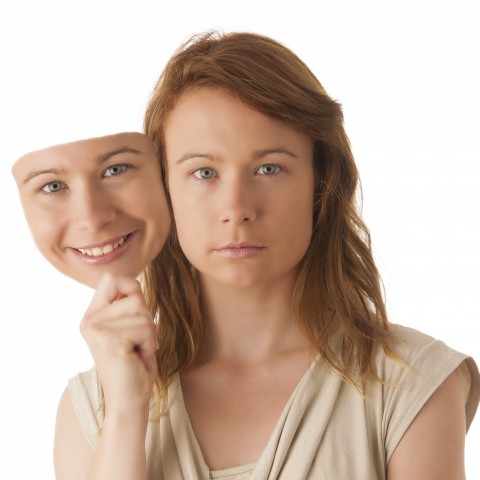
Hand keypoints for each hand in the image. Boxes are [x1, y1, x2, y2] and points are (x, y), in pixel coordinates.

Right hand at [80, 273, 157, 413]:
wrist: (129, 399)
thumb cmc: (134, 362)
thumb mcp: (130, 326)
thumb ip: (128, 303)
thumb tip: (134, 282)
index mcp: (92, 315)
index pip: (111, 279)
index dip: (131, 288)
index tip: (135, 314)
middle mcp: (90, 321)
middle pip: (136, 297)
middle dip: (146, 320)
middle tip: (137, 343)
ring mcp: (97, 331)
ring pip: (144, 314)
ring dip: (149, 335)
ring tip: (136, 351)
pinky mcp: (110, 342)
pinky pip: (147, 329)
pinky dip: (150, 345)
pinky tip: (137, 358)